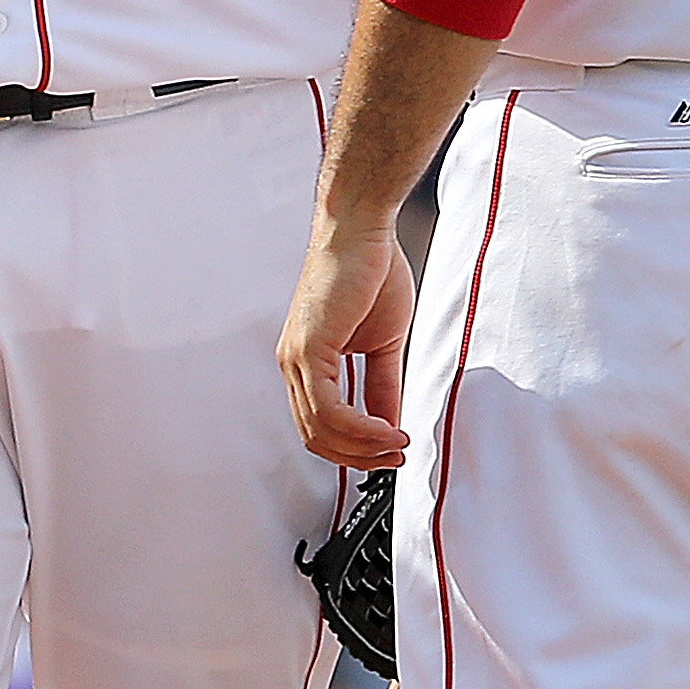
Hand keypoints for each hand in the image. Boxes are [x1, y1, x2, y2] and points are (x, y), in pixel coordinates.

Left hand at [279, 225, 416, 470]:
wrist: (361, 230)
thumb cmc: (369, 271)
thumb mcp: (383, 343)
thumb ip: (383, 386)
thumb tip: (389, 424)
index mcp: (307, 361)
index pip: (321, 426)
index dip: (356, 449)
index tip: (390, 452)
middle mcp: (293, 362)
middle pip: (316, 436)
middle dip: (359, 457)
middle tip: (394, 458)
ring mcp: (295, 357)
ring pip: (320, 428)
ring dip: (363, 447)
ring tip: (396, 444)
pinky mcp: (308, 348)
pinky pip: (328, 408)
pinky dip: (360, 428)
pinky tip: (386, 429)